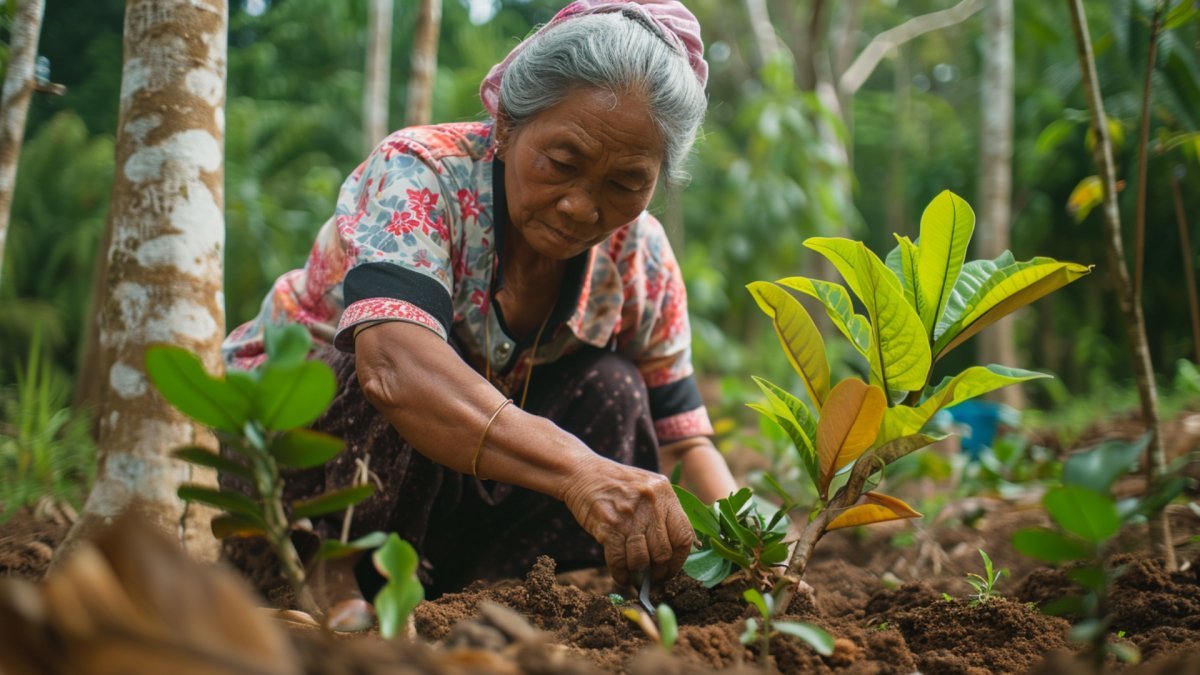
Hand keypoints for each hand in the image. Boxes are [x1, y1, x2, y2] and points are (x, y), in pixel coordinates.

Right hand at [560, 456, 693, 586]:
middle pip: (663, 551)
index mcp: (664, 491)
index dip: (679, 559)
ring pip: (642, 559)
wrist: (581, 472)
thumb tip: (670, 553)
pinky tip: (621, 576)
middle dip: (658, 571)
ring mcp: (630, 514)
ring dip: (638, 574)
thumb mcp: (646, 487)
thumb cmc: (615, 484)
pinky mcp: (609, 525)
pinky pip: (619, 560)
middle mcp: (651, 502)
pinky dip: (621, 574)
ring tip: (635, 577)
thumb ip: (661, 512)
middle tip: (652, 578)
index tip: (670, 569)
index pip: (684, 535)